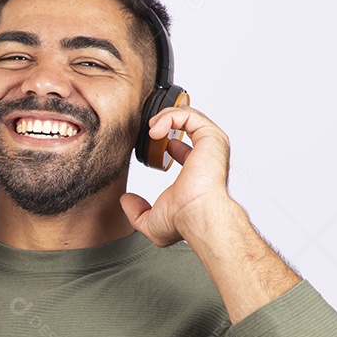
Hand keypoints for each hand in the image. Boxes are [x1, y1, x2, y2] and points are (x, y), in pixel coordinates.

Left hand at [120, 103, 233, 245]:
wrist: (196, 216)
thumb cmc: (184, 221)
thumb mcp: (152, 222)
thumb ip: (136, 212)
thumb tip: (126, 201)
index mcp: (197, 172)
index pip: (186, 148)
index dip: (165, 141)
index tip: (150, 142)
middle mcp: (207, 157)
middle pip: (188, 126)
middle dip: (165, 121)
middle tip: (147, 130)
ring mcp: (211, 146)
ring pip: (189, 116)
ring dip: (166, 117)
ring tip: (150, 128)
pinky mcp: (211, 137)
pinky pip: (190, 115)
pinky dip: (171, 116)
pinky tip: (156, 129)